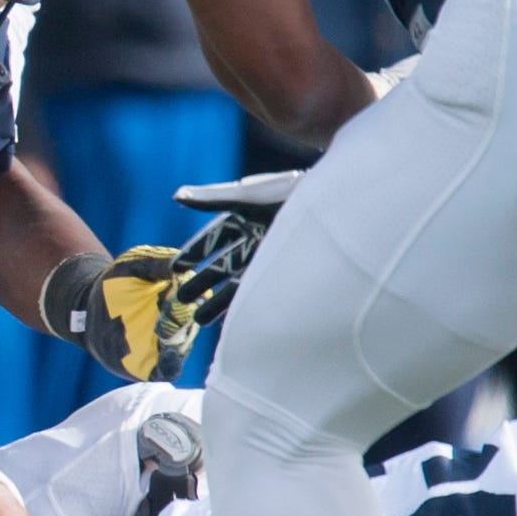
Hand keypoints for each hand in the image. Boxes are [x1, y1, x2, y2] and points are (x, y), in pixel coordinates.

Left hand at [40, 245, 200, 382]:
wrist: (90, 307)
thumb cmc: (118, 281)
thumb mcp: (135, 263)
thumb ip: (159, 262)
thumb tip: (184, 265)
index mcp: (185, 295)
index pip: (197, 295)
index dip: (188, 292)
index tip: (175, 288)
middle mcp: (184, 321)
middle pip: (191, 322)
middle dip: (181, 317)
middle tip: (166, 312)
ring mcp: (171, 343)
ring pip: (183, 344)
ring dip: (175, 339)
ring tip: (162, 331)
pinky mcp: (155, 363)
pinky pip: (170, 369)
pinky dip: (172, 365)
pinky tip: (169, 357)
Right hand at [169, 169, 301, 326]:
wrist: (340, 207)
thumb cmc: (293, 194)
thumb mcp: (249, 197)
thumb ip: (212, 199)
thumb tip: (176, 196)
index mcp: (245, 215)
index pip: (213, 238)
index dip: (194, 252)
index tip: (176, 268)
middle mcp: (257, 236)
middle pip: (223, 264)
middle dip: (202, 282)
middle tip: (180, 299)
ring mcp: (273, 255)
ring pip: (239, 282)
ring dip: (218, 301)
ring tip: (199, 320)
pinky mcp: (289, 272)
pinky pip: (262, 293)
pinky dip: (245, 306)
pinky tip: (232, 322)